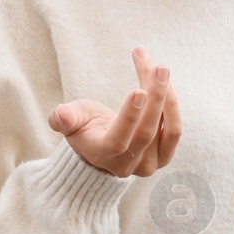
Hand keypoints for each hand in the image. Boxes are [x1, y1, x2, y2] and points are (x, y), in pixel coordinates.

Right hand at [48, 47, 181, 177]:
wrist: (103, 150)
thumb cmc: (85, 129)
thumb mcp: (70, 121)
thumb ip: (63, 119)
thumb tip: (60, 114)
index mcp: (101, 155)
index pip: (118, 140)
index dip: (129, 117)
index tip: (139, 90)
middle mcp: (128, 165)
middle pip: (146, 132)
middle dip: (156, 97)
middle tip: (159, 68)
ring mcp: (149, 164)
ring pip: (166, 130)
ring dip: (167, 98)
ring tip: (162, 70)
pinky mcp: (164, 156)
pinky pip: (174, 131)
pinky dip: (172, 106)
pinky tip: (166, 84)